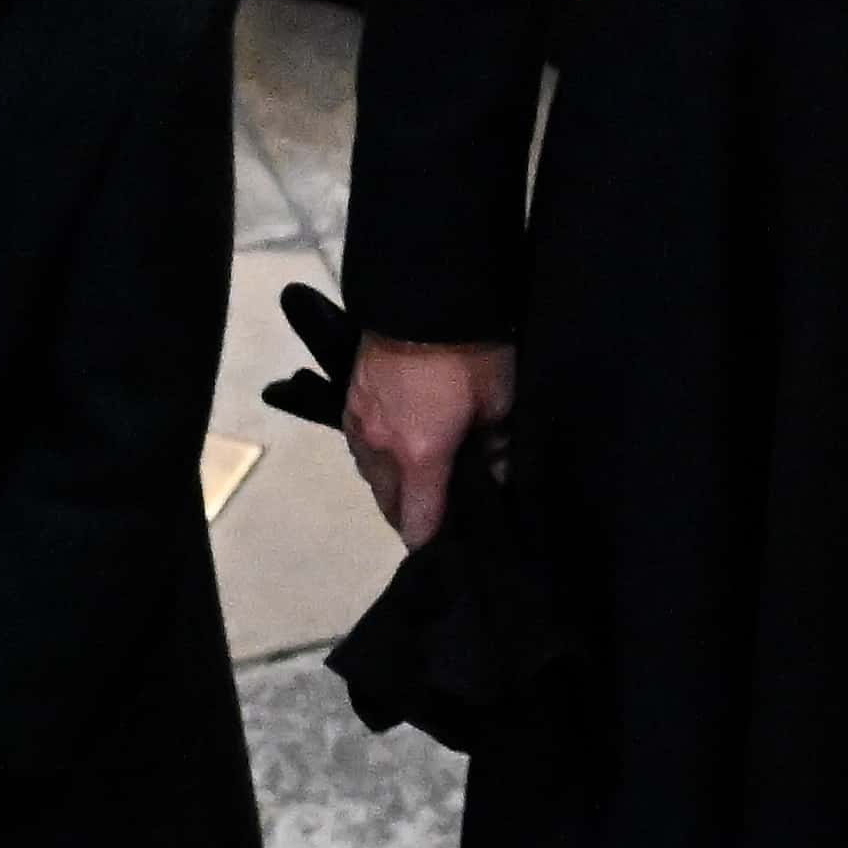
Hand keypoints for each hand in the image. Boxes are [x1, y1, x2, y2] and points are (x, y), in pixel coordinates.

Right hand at [340, 336, 516, 550]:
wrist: (423, 296)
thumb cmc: (470, 353)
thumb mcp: (499, 403)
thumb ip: (496, 448)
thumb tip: (497, 478)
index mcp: (420, 457)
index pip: (418, 521)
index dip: (430, 542)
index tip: (443, 551)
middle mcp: (381, 450)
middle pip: (389, 504)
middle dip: (410, 516)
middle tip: (438, 516)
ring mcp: (359, 425)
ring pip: (372, 477)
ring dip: (392, 487)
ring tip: (418, 483)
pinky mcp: (348, 402)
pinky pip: (360, 448)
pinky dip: (378, 459)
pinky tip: (395, 451)